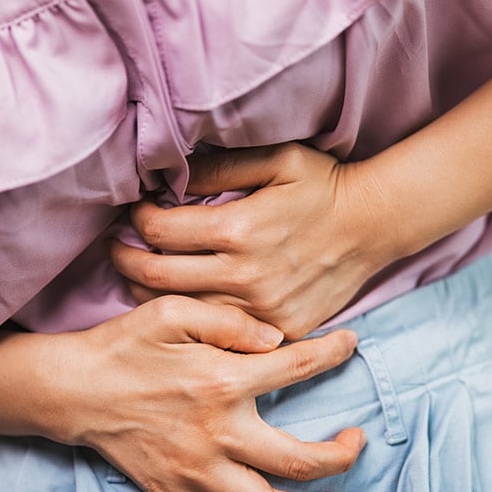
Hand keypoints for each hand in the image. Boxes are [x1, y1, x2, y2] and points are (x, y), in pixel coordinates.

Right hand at [48, 295, 366, 491]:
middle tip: (357, 443)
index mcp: (224, 381)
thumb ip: (231, 320)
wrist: (70, 387)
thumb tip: (279, 337)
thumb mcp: (174, 310)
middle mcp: (217, 433)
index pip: (298, 368)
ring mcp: (194, 471)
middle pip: (297, 461)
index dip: (334, 355)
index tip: (351, 346)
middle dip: (339, 457)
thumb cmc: (123, 344)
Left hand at [109, 143, 399, 339]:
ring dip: (151, 293)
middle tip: (117, 247)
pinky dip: (197, 320)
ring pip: (183, 312)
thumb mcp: (278, 159)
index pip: (160, 231)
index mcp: (239, 229)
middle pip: (157, 277)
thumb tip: (170, 175)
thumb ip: (221, 167)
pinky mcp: (279, 329)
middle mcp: (245, 275)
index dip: (137, 220)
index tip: (136, 212)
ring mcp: (261, 309)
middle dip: (125, 259)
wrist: (375, 225)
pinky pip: (223, 333)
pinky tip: (185, 305)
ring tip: (140, 276)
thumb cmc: (324, 186)